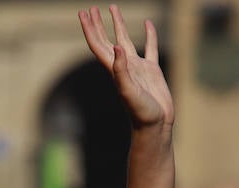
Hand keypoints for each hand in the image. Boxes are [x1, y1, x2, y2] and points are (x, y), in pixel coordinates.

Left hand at [78, 6, 172, 129]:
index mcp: (114, 69)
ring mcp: (137, 67)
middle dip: (97, 24)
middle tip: (90, 8)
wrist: (155, 126)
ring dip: (118, 25)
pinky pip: (150, 48)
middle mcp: (123, 66)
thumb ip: (121, 70)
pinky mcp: (152, 70)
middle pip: (106, 40)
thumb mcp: (128, 91)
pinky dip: (149, 35)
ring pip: (125, 40)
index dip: (89, 29)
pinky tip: (148, 24)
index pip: (98, 44)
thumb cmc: (141, 112)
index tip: (83, 13)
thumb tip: (116, 46)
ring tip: (113, 8)